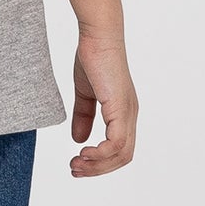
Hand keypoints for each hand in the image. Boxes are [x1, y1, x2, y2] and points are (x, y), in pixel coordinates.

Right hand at [69, 31, 137, 175]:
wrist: (98, 36)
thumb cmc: (92, 58)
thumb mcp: (84, 93)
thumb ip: (83, 116)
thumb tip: (78, 139)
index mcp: (123, 113)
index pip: (120, 149)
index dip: (100, 162)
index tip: (77, 163)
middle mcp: (130, 116)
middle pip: (123, 157)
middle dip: (98, 169)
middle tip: (74, 169)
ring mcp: (128, 113)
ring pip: (121, 154)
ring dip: (97, 164)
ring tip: (76, 163)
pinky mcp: (121, 108)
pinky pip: (117, 142)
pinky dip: (101, 153)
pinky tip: (84, 151)